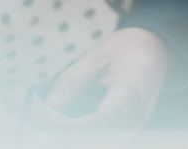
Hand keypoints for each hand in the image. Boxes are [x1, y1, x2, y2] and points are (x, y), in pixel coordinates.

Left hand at [30, 27, 169, 129]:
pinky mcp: (128, 128)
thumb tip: (47, 109)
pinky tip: (59, 119)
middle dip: (60, 128)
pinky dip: (78, 130)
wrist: (155, 49)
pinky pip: (102, 135)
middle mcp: (137, 113)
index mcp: (132, 89)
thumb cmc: (129, 48)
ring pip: (97, 138)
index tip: (41, 113)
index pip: (100, 120)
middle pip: (96, 135)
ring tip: (42, 113)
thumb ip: (72, 83)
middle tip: (33, 112)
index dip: (67, 124)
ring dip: (67, 131)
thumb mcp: (96, 56)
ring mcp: (135, 124)